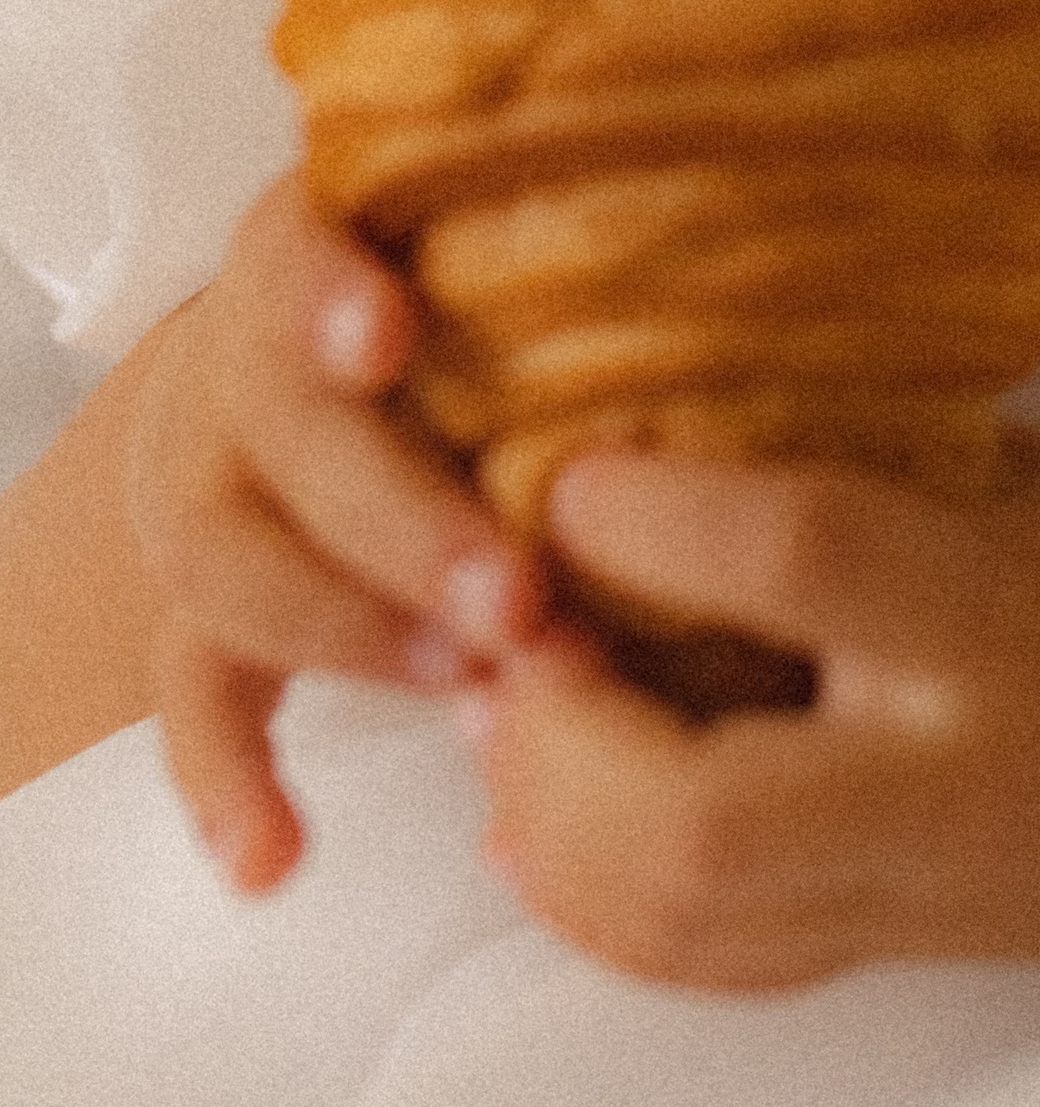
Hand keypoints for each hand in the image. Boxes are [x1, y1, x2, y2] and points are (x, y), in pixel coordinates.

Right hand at [125, 173, 545, 889]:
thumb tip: (779, 285)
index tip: (389, 335)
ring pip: (226, 560)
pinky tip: (276, 857)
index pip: (290, 251)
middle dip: (399, 518)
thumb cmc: (504, 297)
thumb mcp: (530, 259)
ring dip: (348, 631)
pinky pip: (193, 694)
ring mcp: (212, 485)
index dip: (328, 294)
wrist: (350, 346)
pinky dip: (228, 778)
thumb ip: (603, 278)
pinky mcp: (202, 606)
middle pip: (281, 432)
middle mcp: (248, 364)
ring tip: (464, 685)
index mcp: (326, 249)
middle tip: (517, 595)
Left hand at [467, 432, 1039, 988]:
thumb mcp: (1039, 480)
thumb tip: (660, 421)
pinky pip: (704, 963)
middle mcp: (959, 788)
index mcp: (1012, 625)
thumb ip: (861, 463)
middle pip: (699, 823)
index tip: (567, 470)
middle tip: (516, 630)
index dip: (652, 515)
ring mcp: (925, 899)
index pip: (800, 566)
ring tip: (513, 709)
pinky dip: (595, 893)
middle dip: (561, 736)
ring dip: (551, 821)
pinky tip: (548, 808)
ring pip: (678, 923)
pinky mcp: (897, 954)